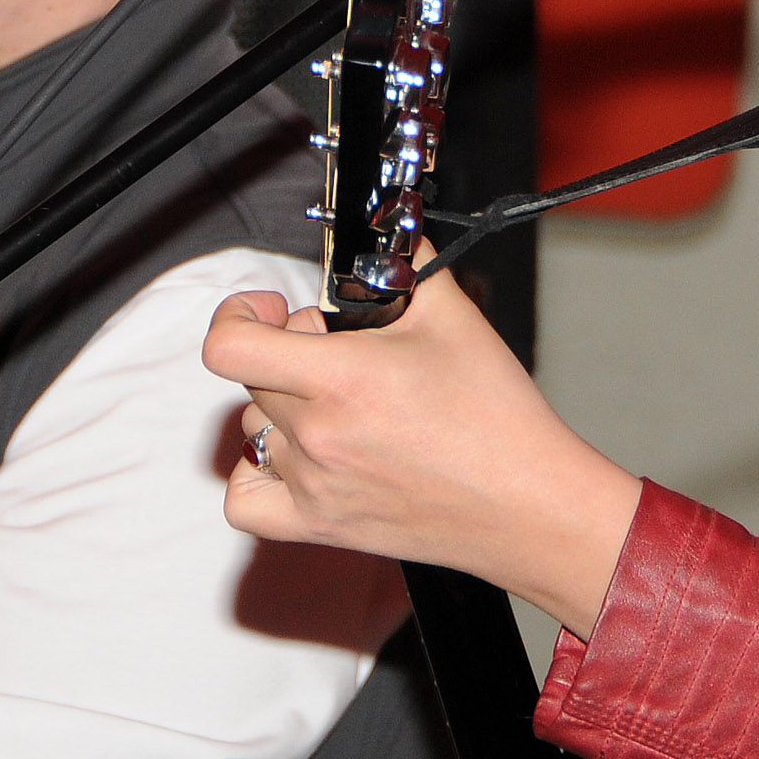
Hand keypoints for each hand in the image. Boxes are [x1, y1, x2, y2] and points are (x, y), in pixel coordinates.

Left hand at [203, 255, 641, 638]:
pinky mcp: (320, 525)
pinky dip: (258, 473)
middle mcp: (318, 436)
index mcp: (343, 379)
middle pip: (254, 378)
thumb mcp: (454, 316)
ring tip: (333, 401)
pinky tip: (297, 455)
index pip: (230, 347)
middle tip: (335, 350)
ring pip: (254, 428)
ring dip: (280, 405)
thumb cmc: (499, 420)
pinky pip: (247, 500)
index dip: (238, 315)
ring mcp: (314, 485)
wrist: (528, 503)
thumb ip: (407, 264)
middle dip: (286, 350)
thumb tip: (388, 233)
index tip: (269, 309)